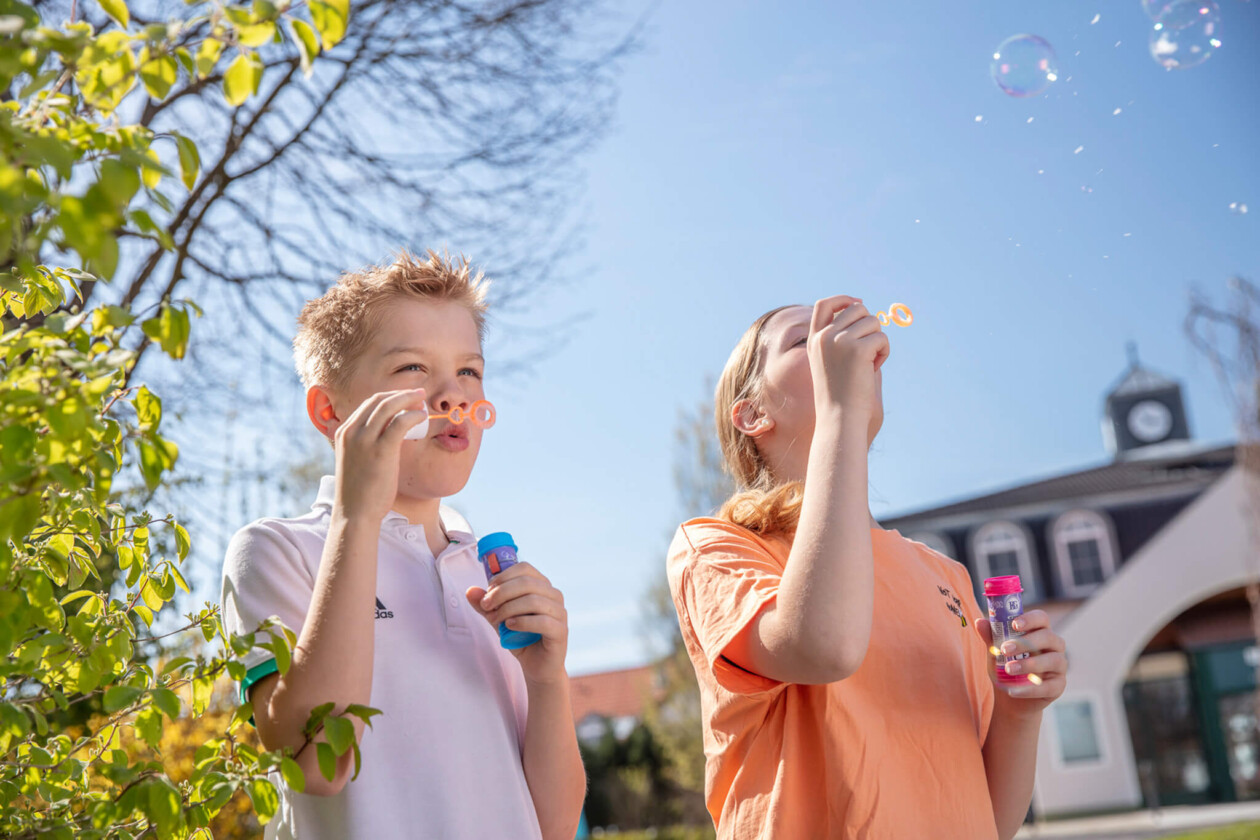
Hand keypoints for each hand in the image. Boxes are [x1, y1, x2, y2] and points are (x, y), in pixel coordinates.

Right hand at [331, 388, 427, 523]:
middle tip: (419, 395)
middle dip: (401, 394)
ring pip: (389, 406)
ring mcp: (364, 440)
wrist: (355, 513)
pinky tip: (422, 417)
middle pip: (379, 400)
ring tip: (423, 403)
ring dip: (409, 400)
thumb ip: (367, 444)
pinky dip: (413, 416)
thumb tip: (390, 433)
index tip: (406, 398)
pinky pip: (400, 423)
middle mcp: (351, 431)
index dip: (390, 396)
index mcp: (344, 432)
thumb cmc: (360, 491)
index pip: (368, 403)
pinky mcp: (380, 450)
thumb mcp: (357, 460)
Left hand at [466, 562, 567, 684]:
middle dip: (501, 593)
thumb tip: (470, 591)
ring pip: (533, 600)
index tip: (488, 591)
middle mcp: (554, 595)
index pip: (524, 568)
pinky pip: (542, 621)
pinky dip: (522, 622)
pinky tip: (509, 626)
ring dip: (508, 609)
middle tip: (486, 606)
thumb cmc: (520, 639)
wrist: (537, 667)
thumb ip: (486, 606)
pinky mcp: (561, 631)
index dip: (503, 577)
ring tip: (495, 620)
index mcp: (541, 586)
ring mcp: (560, 613)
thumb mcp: (499, 619)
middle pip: (527, 582)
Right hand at [807, 295, 889, 418]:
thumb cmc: (839, 395)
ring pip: (873, 322)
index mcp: (814, 339)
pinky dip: (884, 352)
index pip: (824, 304)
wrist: (839, 417)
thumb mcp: (831, 362)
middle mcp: (824, 336)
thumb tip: (861, 312)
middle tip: (869, 348)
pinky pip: (882, 338)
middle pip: (857, 309)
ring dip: (878, 340)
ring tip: (870, 363)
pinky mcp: (857, 349)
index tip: (859, 304)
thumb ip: (841, 338)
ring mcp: (839, 341)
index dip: (843, 299)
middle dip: (870, 325)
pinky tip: (874, 368)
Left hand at [977, 610, 1066, 715]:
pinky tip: (1013, 691)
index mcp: (1039, 632)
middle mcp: (1054, 647)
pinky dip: (1030, 689)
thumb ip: (991, 637)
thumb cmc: (1004, 668)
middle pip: (1048, 637)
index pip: (1041, 618)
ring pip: (1053, 660)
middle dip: (1026, 642)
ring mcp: (1059, 667)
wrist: (1009, 700)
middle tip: (1005, 649)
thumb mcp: (996, 652)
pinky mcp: (1058, 686)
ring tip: (1008, 669)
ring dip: (1029, 664)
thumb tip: (980, 622)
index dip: (1030, 619)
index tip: (1014, 624)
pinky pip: (1049, 686)